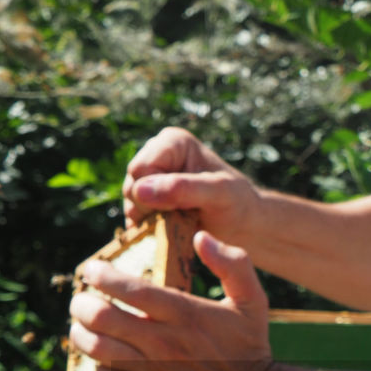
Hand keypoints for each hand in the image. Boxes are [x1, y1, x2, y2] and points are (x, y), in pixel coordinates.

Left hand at [68, 231, 277, 370]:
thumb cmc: (250, 347)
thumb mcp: (253, 301)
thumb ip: (233, 263)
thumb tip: (202, 237)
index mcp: (185, 314)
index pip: (129, 289)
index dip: (101, 275)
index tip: (91, 269)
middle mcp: (164, 343)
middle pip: (102, 318)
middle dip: (82, 304)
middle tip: (80, 300)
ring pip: (98, 349)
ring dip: (81, 335)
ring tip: (81, 327)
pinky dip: (99, 370)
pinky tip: (104, 362)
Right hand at [123, 127, 261, 248]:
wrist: (241, 223)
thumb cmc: (236, 203)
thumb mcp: (218, 193)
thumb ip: (183, 189)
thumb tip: (141, 190)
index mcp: (172, 142)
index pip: (139, 170)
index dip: (154, 194)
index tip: (182, 206)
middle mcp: (156, 154)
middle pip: (130, 187)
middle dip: (152, 208)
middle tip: (182, 215)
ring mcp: (149, 177)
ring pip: (130, 204)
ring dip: (152, 220)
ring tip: (180, 221)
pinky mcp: (146, 198)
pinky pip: (132, 217)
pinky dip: (150, 228)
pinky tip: (171, 229)